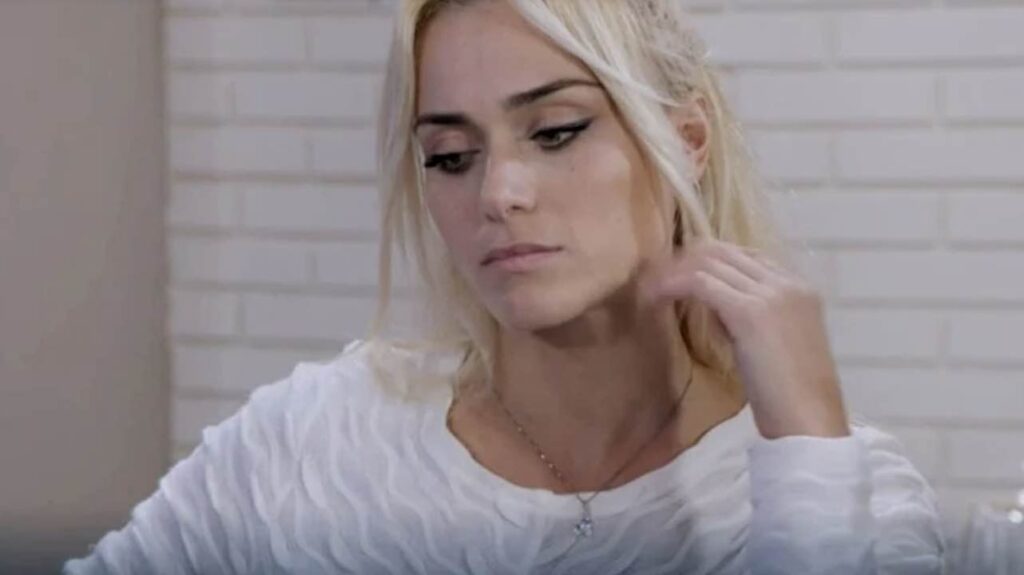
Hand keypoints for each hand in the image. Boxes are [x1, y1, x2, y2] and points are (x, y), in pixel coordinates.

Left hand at [641, 239, 850, 439]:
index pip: (747, 257)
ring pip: (710, 261)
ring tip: (649, 287)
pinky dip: (672, 284)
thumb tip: (714, 306)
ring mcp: (771, 294)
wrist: (809, 421)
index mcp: (800, 290)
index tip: (680, 275)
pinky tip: (653, 296)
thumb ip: (750, 318)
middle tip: (656, 278)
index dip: (709, 261)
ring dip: (673, 270)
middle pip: (725, 252)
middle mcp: (787, 283)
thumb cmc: (790, 396)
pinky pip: (700, 282)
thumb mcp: (773, 345)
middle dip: (685, 260)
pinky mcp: (749, 312)